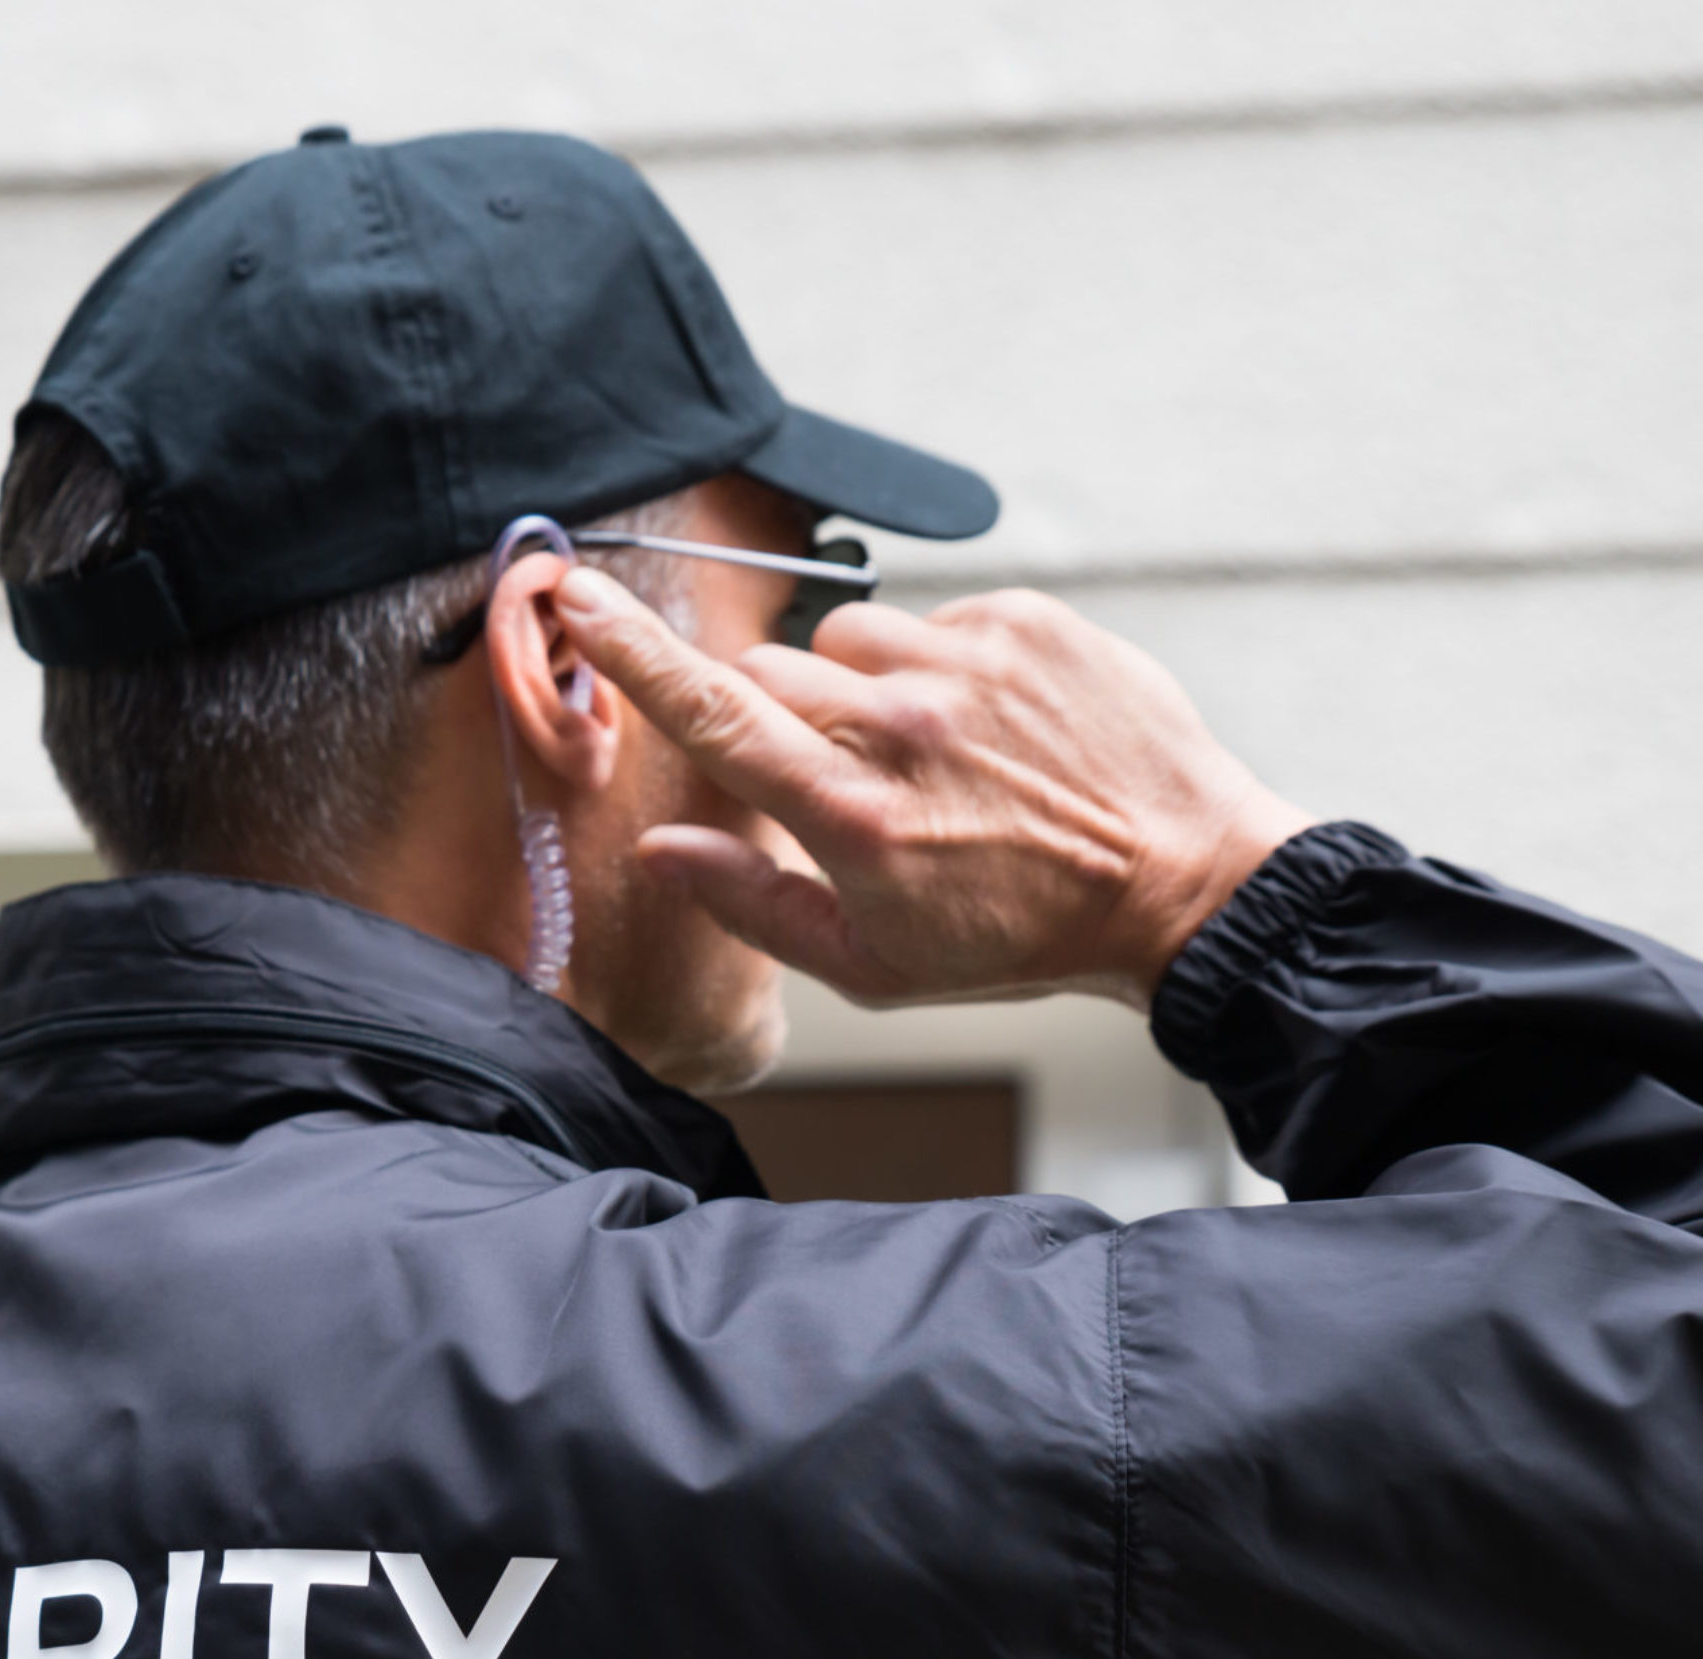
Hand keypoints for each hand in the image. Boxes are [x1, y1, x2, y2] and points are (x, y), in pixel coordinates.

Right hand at [552, 570, 1313, 1008]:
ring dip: (859, 688)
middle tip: (840, 778)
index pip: (713, 713)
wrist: (1179, 887)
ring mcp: (969, 664)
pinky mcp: (1026, 621)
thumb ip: (751, 903)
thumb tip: (659, 852)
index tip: (578, 594)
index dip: (632, 653)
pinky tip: (988, 729)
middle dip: (778, 718)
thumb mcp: (871, 965)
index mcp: (851, 816)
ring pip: (846, 640)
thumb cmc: (1014, 939)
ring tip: (927, 753)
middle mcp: (903, 727)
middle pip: (768, 674)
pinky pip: (932, 619)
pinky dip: (938, 667)